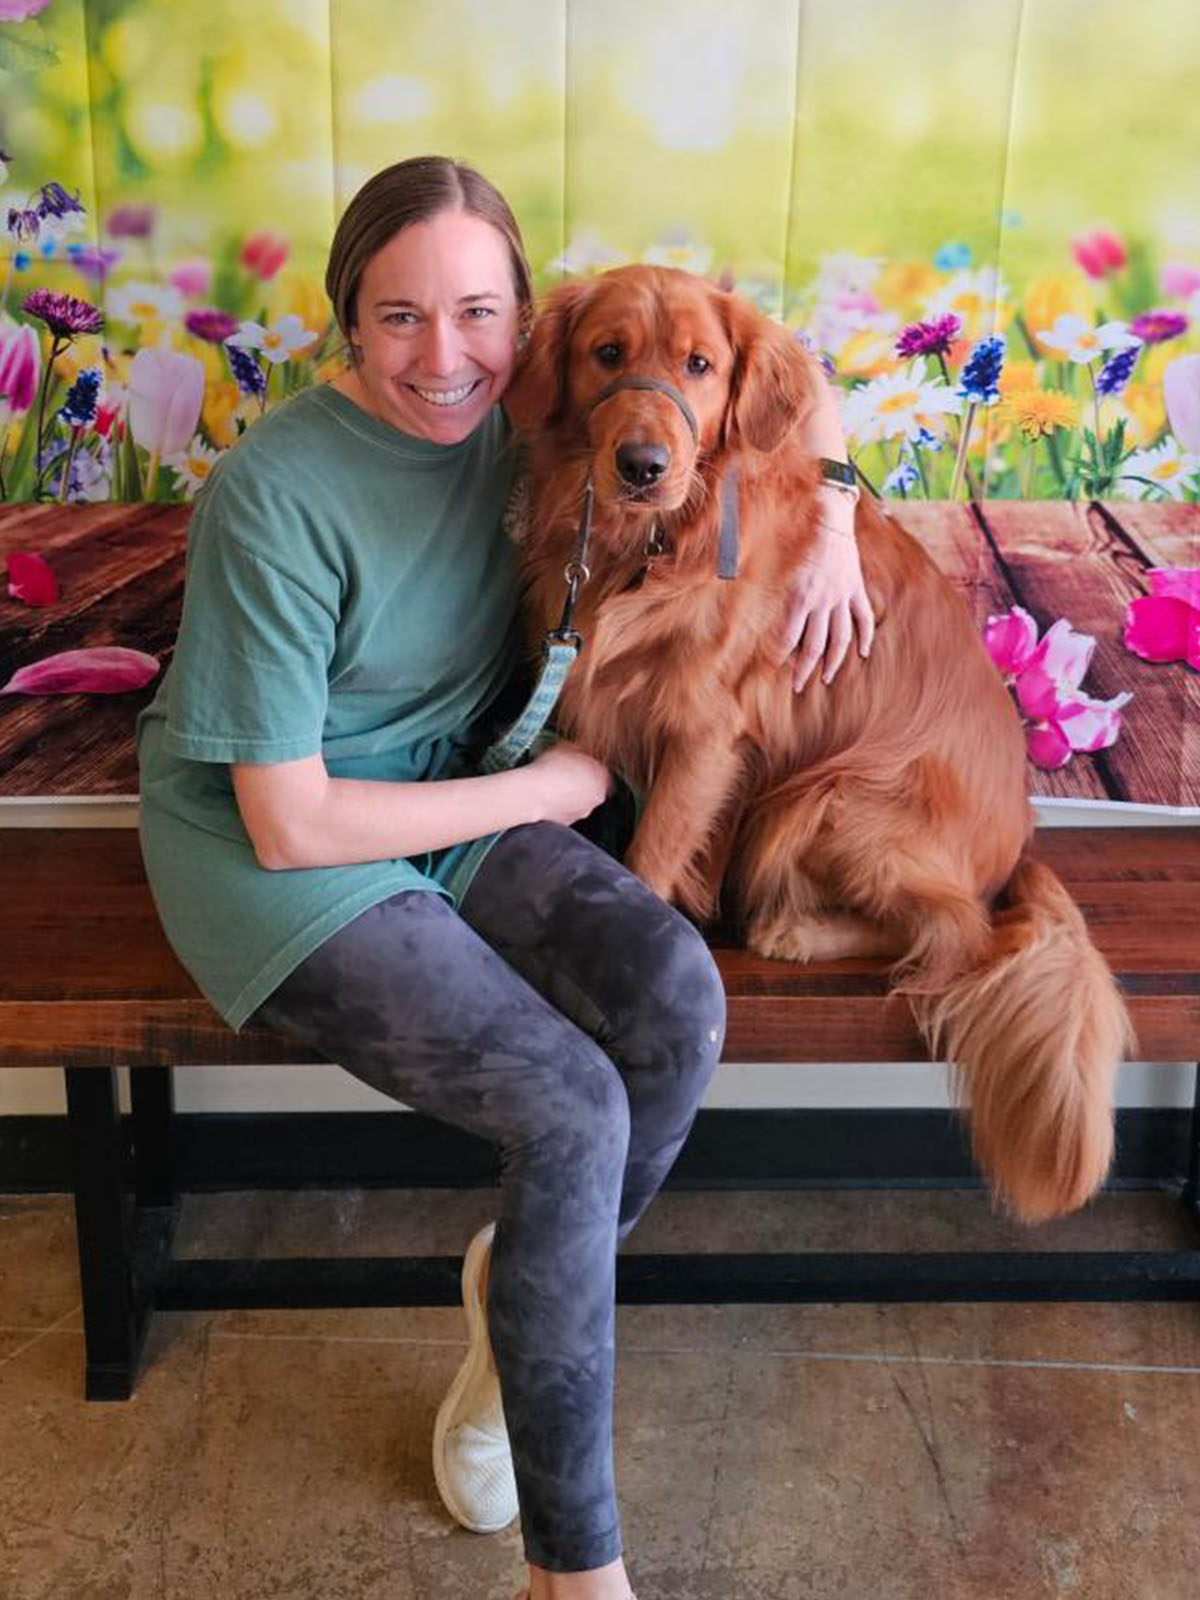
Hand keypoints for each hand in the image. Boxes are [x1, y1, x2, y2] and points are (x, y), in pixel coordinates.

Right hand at [526, 739, 612, 825]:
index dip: (586, 763)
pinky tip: (548, 795)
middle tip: (565, 771)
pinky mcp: (568, 822)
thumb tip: (575, 749)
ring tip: (554, 784)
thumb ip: (577, 749)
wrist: (533, 795)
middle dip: (580, 779)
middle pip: (593, 785)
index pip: (600, 768)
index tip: (577, 761)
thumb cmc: (549, 771)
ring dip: (570, 793)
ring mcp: (583, 811)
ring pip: (580, 799)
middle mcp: (597, 797)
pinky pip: (567, 810)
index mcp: (602, 776)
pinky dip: (560, 804)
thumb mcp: (565, 746)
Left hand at [774, 504, 874, 691]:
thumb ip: (775, 596)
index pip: (789, 637)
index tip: (774, 668)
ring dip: (834, 662)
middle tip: (798, 686)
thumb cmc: (799, 542)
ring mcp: (843, 597)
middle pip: (816, 646)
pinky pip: (864, 619)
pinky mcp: (856, 590)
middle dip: (806, 669)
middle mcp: (823, 601)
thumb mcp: (781, 569)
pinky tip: (862, 654)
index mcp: (800, 597)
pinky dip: (865, 637)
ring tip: (827, 678)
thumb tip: (763, 621)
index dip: (781, 656)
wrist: (830, 519)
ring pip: (841, 638)